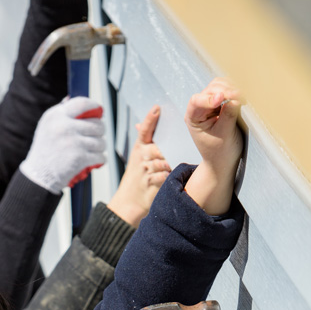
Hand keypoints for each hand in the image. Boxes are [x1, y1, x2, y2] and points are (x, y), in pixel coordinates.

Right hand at [20, 97, 105, 195]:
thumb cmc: (45, 150)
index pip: (82, 104)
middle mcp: (65, 127)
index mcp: (57, 116)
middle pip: (97, 124)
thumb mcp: (47, 125)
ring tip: (93, 150)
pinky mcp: (79, 158)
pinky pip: (100, 156)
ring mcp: (73, 143)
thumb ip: (60, 112)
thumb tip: (70, 98)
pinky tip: (94, 160)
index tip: (99, 111)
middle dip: (100, 131)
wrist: (39, 175)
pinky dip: (100, 159)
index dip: (95, 106)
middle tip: (96, 136)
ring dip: (100, 147)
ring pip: (101, 141)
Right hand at [107, 106, 171, 226]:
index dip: (150, 119)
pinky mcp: (149, 183)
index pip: (144, 130)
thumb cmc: (138, 177)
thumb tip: (141, 123)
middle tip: (181, 144)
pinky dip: (167, 177)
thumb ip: (145, 142)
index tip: (157, 108)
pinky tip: (171, 177)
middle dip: (168, 148)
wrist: (129, 202)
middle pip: (158, 147)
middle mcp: (141, 156)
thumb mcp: (138, 158)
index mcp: (139, 147)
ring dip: (169, 164)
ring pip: (162, 162)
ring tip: (175, 164)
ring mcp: (144, 170)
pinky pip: (162, 176)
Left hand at [183, 78, 243, 214]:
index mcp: (193, 117)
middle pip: (210, 89)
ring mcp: (210, 103)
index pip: (197, 101)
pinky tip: (243, 96)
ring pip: (219, 85)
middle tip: (240, 96)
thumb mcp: (224, 136)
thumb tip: (235, 99)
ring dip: (231, 87)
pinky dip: (235, 89)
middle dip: (225, 91)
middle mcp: (199, 107)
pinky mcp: (221, 102)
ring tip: (243, 97)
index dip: (209, 98)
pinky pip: (227, 89)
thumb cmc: (219, 152)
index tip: (222, 99)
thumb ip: (228, 116)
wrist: (224, 161)